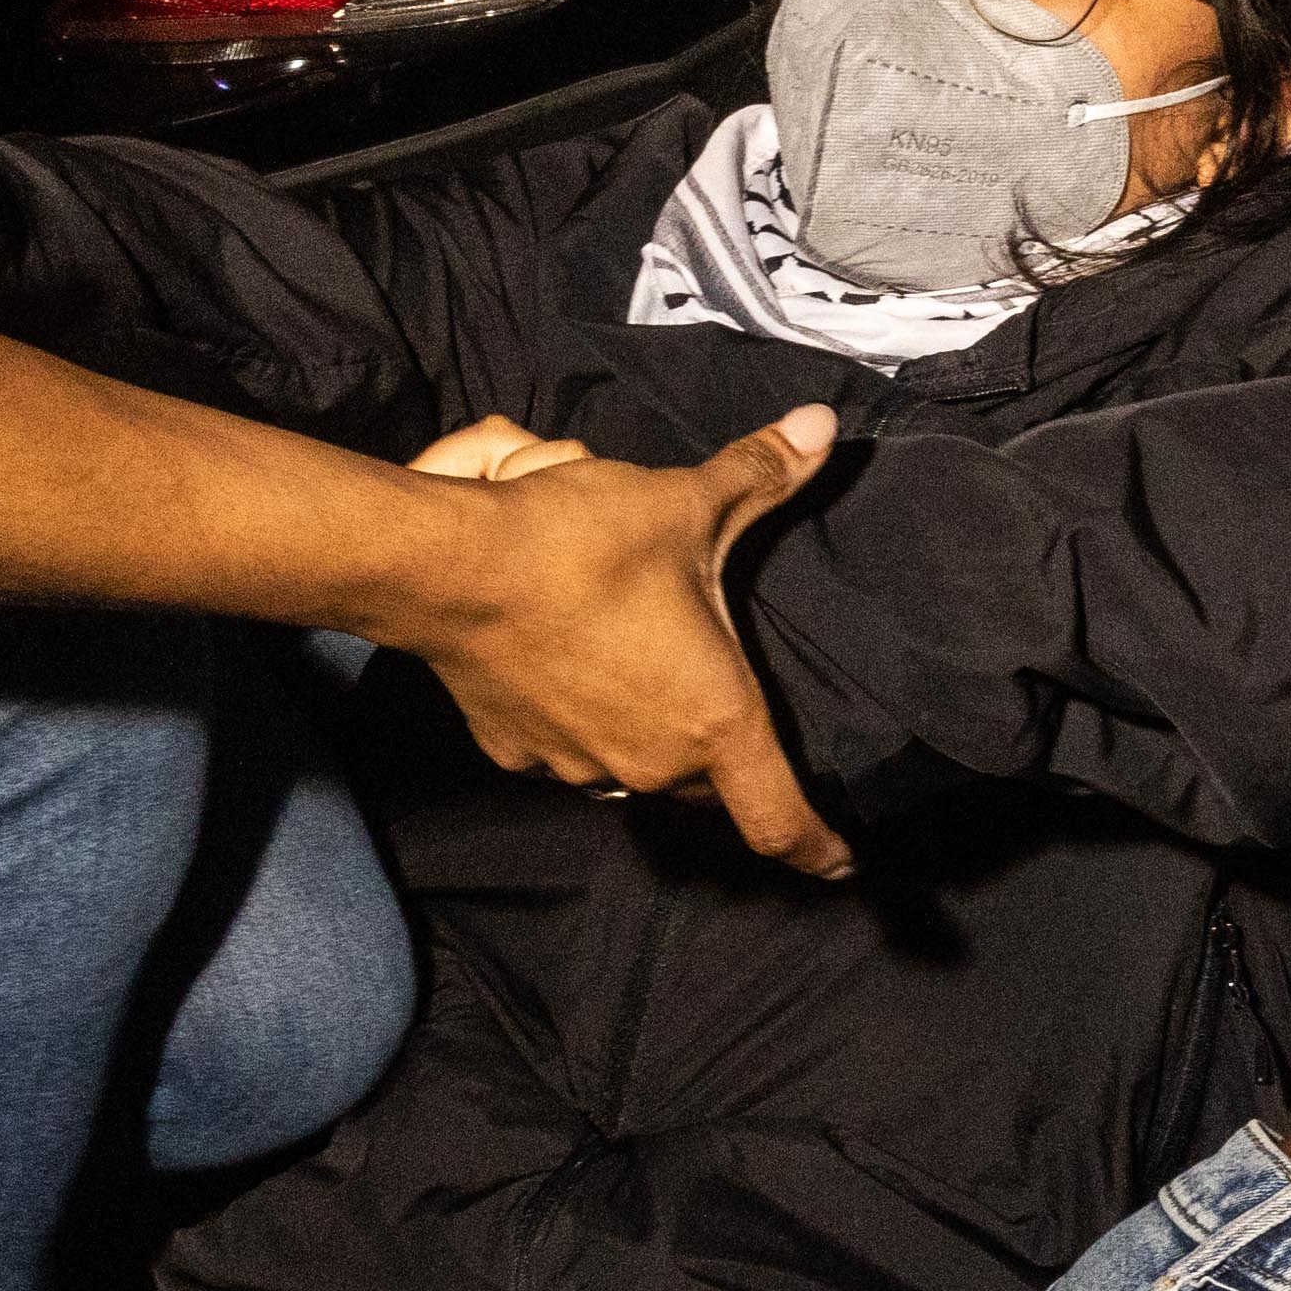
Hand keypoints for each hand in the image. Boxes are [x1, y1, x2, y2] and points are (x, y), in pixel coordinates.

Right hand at [408, 410, 852, 877]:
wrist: (451, 568)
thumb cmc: (581, 545)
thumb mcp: (685, 502)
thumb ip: (761, 472)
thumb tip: (824, 424)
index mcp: (714, 720)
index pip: (780, 820)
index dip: (819, 849)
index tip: (838, 866)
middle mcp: (651, 761)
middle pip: (709, 789)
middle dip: (727, 766)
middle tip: (729, 713)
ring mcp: (579, 765)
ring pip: (638, 772)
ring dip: (653, 741)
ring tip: (647, 678)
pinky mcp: (518, 754)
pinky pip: (570, 753)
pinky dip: (584, 724)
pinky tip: (574, 672)